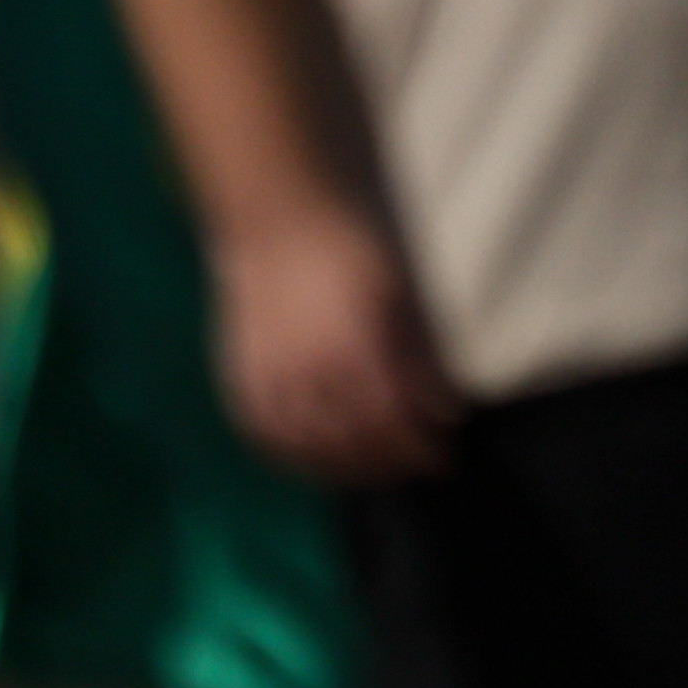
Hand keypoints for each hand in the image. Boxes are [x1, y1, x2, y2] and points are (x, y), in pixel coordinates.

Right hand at [216, 215, 453, 485]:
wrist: (281, 216)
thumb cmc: (356, 244)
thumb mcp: (406, 295)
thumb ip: (422, 356)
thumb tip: (445, 408)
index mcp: (352, 351)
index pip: (390, 422)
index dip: (419, 445)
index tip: (446, 452)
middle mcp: (306, 373)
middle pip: (351, 443)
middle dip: (391, 462)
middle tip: (422, 465)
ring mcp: (267, 378)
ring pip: (306, 447)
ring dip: (346, 469)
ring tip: (379, 471)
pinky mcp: (241, 376)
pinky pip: (264, 434)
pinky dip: (293, 457)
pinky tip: (319, 461)